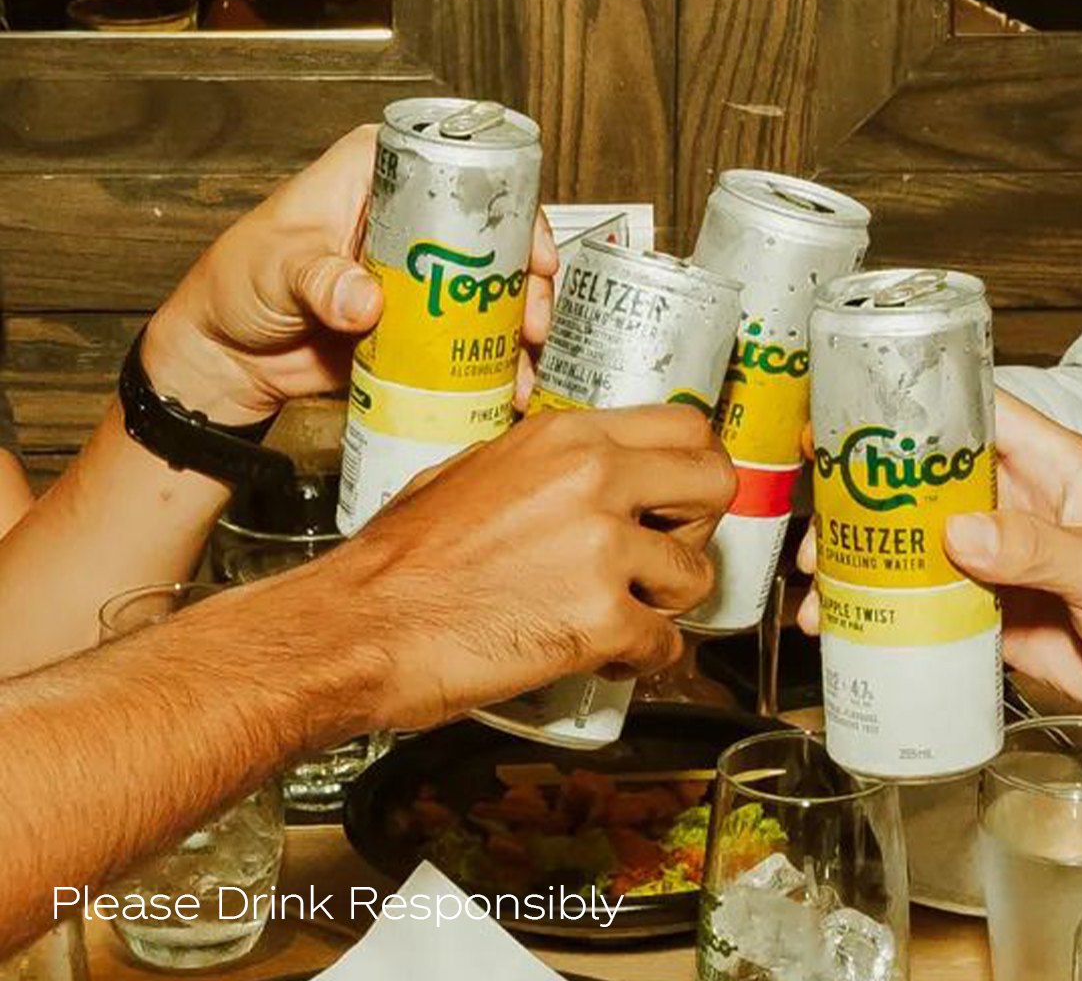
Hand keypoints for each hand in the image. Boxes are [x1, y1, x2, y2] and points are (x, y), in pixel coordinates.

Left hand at [143, 125, 557, 424]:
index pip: (458, 171)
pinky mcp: (419, 325)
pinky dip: (490, 362)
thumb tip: (367, 301)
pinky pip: (467, 338)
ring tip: (527, 362)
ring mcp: (419, 275)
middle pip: (491, 236)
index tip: (532, 252)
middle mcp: (408, 220)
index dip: (507, 207)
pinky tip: (508, 385)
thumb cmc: (236, 283)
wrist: (227, 357)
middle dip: (526, 279)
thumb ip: (318, 279)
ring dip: (517, 326)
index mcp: (376, 176)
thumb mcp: (274, 267)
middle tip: (534, 318)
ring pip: (488, 290)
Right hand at [283, 404, 736, 729]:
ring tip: (623, 615)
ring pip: (697, 576)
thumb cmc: (403, 558)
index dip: (693, 467)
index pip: (686, 425)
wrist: (360, 627)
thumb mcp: (478, 470)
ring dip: (668, 604)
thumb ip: (551, 465)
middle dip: (698, 529)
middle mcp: (595, 479)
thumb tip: (593, 475)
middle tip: (663, 557)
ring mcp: (603, 548)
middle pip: (717, 484)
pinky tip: (603, 658)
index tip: (680, 499)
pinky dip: (640, 660)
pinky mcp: (602, 618)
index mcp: (567, 437)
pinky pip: (665, 646)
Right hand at [800, 391, 1081, 735]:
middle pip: (921, 487)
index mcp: (1050, 469)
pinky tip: (847, 627)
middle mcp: (1014, 508)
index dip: (912, 411)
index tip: (850, 416)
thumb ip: (1039, 548)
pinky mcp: (989, 614)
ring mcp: (997, 563)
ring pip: (913, 550)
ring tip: (820, 587)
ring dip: (864, 565)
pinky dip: (884, 616)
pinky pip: (925, 607)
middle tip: (818, 519)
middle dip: (863, 500)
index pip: (974, 417)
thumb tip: (958, 533)